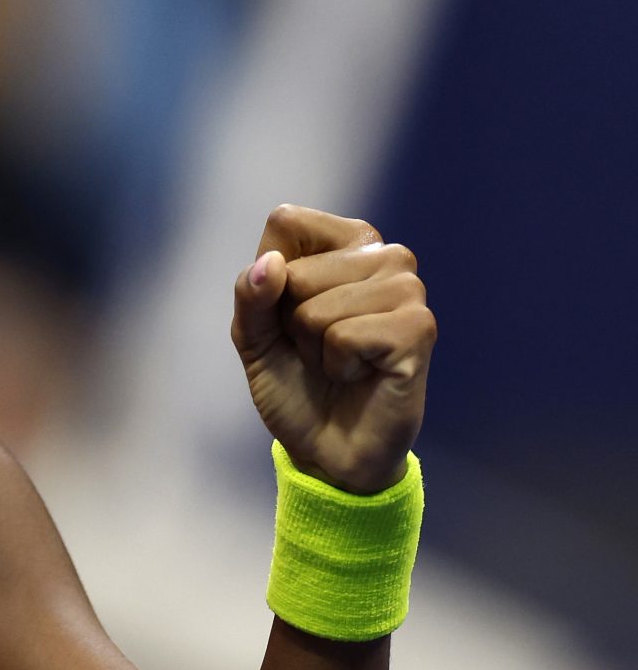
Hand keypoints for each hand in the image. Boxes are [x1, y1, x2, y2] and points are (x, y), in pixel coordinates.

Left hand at [232, 204, 434, 494]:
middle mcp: (386, 256)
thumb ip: (251, 296)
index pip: (287, 221)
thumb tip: (271, 264)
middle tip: (318, 349)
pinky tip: (360, 374)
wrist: (326, 447)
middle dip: (291, 322)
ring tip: (338, 362)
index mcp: (349, 243)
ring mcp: (408, 290)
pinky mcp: (419, 327)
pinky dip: (337, 364)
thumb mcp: (253, 337)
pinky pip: (345, 335)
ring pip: (318, 308)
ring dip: (314, 347)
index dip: (269, 277)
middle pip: (296, 271)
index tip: (289, 314)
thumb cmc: (295, 385)